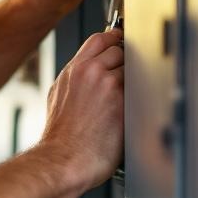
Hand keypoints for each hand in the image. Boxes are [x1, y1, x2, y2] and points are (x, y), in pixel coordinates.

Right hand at [41, 29, 123, 189]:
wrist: (64, 159)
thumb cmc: (60, 137)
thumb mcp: (58, 96)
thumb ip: (75, 79)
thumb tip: (89, 73)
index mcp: (74, 70)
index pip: (99, 39)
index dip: (113, 38)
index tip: (120, 41)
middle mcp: (90, 72)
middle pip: (118, 49)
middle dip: (124, 61)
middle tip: (124, 76)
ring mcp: (108, 85)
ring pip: (131, 68)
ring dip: (132, 80)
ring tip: (125, 98)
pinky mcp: (123, 102)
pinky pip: (139, 89)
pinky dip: (139, 95)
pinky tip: (133, 108)